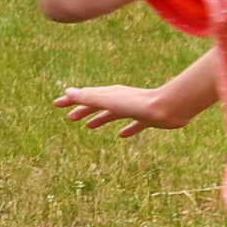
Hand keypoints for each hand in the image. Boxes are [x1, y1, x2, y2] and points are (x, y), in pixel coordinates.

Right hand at [54, 83, 182, 137]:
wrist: (169, 107)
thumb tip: (68, 91)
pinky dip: (125, 129)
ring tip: (89, 126)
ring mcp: (133, 109)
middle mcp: (120, 100)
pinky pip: (132, 124)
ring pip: (111, 114)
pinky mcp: (146, 118)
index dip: (70, 100)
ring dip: (99, 118)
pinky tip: (123, 135)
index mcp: (109, 94)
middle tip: (70, 117)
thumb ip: (90, 97)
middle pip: (97, 104)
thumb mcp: (110, 101)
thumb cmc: (139, 104)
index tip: (57, 104)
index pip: (85, 96)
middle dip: (82, 109)